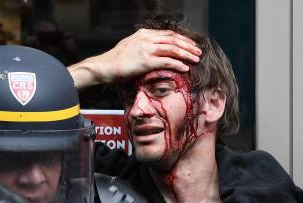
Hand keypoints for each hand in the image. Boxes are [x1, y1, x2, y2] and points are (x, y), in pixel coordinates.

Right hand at [69, 29, 201, 89]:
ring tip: (196, 60)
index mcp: (144, 34)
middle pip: (173, 40)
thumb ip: (142, 46)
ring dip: (186, 54)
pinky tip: (185, 68)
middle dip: (188, 46)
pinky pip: (167, 62)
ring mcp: (146, 49)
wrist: (103, 67)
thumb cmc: (115, 61)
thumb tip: (153, 51)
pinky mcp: (145, 61)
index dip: (182, 39)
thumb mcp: (130, 47)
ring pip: (173, 49)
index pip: (168, 34)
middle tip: (198, 52)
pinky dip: (178, 65)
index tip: (191, 45)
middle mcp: (146, 39)